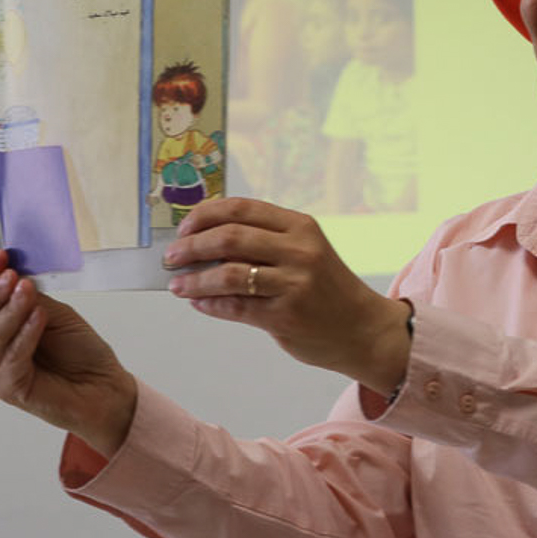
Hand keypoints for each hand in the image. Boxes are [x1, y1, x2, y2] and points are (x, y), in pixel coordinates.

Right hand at [0, 251, 136, 457]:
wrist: (104, 386)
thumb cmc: (82, 354)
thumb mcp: (57, 315)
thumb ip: (34, 299)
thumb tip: (15, 275)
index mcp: (5, 330)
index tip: (1, 256)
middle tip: (10, 274)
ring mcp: (0, 370)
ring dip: (11, 310)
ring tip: (26, 290)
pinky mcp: (11, 387)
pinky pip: (12, 358)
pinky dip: (25, 334)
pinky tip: (38, 316)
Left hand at [163, 198, 410, 396]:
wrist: (364, 329)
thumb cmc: (328, 290)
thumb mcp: (306, 252)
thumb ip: (266, 243)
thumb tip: (205, 242)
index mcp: (301, 226)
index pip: (242, 208)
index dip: (205, 214)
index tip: (184, 227)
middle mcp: (299, 250)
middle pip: (229, 237)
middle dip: (191, 246)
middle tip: (172, 256)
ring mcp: (294, 283)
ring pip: (227, 274)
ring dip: (194, 279)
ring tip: (178, 285)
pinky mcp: (285, 316)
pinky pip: (235, 307)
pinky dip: (210, 304)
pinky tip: (199, 302)